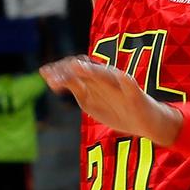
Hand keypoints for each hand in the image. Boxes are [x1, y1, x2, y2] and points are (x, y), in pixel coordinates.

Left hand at [40, 55, 181, 145]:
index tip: (43, 73)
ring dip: (92, 71)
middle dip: (67, 72)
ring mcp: (122, 85)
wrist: (146, 122)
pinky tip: (123, 77)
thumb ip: (74, 88)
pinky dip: (126, 80)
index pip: (74, 67)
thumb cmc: (116, 109)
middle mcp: (106, 77)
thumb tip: (50, 79)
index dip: (59, 69)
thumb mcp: (90, 101)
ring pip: (106, 74)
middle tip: (51, 80)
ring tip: (77, 67)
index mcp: (94, 79)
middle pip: (86, 68)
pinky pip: (132, 85)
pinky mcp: (137, 95)